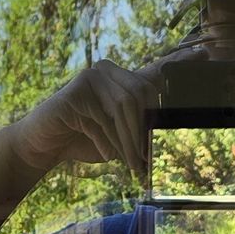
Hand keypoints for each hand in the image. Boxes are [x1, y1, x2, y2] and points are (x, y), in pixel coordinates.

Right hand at [6, 58, 157, 181]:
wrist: (44, 145)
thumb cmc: (83, 140)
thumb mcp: (117, 134)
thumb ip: (137, 130)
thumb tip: (165, 139)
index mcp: (119, 75)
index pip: (149, 81)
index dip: (166, 90)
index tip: (190, 84)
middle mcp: (105, 70)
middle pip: (138, 94)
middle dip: (143, 130)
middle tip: (144, 159)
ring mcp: (89, 78)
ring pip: (122, 106)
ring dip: (128, 139)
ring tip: (131, 163)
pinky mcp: (74, 92)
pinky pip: (101, 117)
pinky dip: (107, 140)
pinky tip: (107, 155)